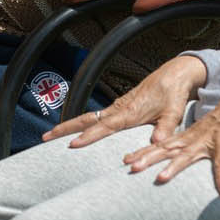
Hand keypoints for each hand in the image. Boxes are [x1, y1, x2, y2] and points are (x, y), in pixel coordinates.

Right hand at [44, 54, 206, 147]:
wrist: (173, 74)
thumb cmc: (173, 94)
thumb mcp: (173, 112)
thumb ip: (165, 128)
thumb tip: (157, 142)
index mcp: (129, 112)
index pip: (104, 127)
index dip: (88, 136)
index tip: (73, 144)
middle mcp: (118, 109)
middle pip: (85, 119)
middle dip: (65, 129)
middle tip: (45, 139)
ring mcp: (116, 107)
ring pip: (87, 118)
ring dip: (68, 127)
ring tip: (49, 137)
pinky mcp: (118, 107)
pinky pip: (94, 117)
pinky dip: (80, 124)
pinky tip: (72, 131)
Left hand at [121, 77, 219, 192]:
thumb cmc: (217, 126)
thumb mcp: (196, 137)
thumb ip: (183, 148)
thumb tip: (168, 160)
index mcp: (183, 139)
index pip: (158, 146)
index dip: (142, 152)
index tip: (125, 160)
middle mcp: (190, 140)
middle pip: (165, 150)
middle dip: (148, 158)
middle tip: (131, 168)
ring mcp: (206, 142)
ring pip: (187, 156)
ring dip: (174, 167)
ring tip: (160, 179)